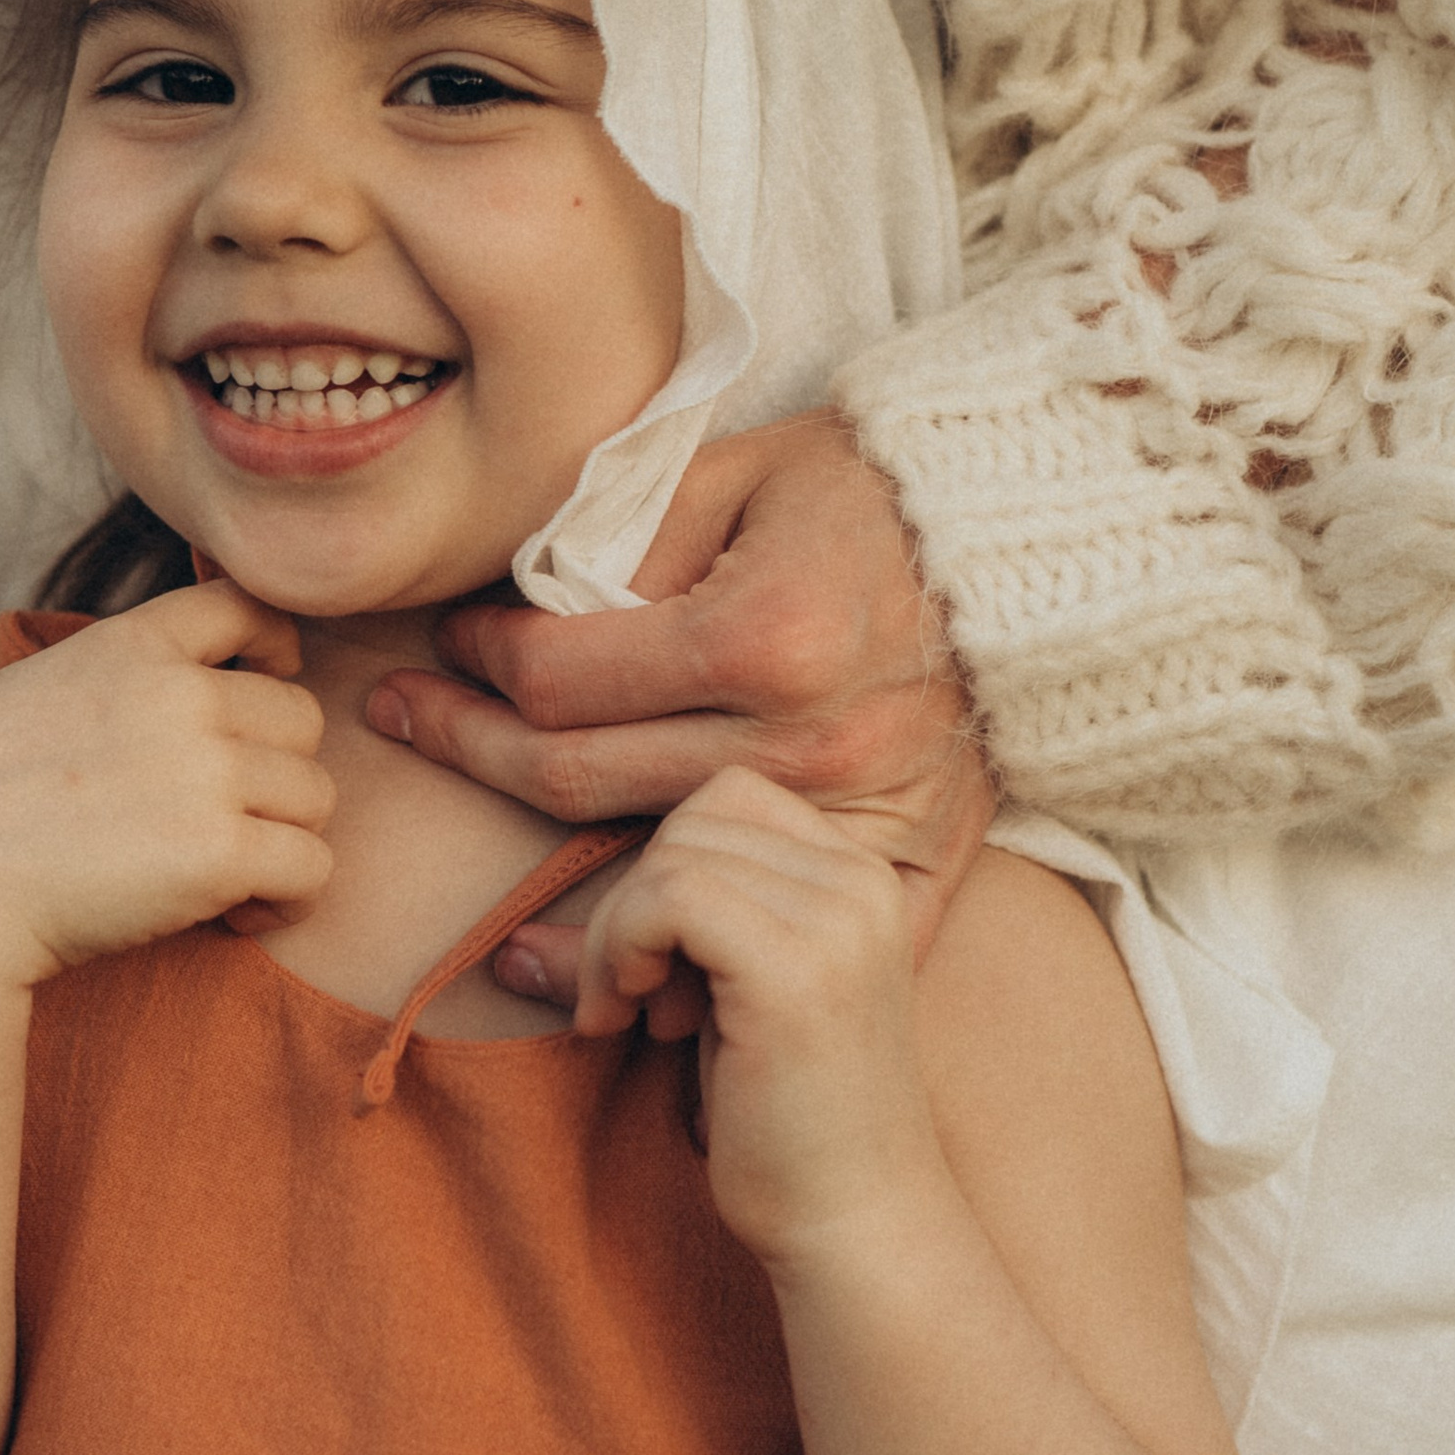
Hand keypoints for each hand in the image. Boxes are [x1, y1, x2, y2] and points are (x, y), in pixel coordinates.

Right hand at [0, 580, 333, 984]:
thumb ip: (64, 674)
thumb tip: (83, 686)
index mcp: (127, 645)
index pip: (245, 607)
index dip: (273, 649)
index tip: (262, 689)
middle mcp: (182, 695)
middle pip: (301, 718)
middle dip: (275, 774)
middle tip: (226, 823)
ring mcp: (208, 771)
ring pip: (316, 796)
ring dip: (281, 840)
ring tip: (228, 879)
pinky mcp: (221, 852)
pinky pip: (313, 867)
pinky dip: (286, 899)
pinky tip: (236, 916)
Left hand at [364, 412, 992, 996]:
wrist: (1050, 559)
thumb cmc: (883, 495)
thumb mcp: (747, 470)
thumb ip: (626, 529)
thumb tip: (519, 597)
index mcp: (764, 636)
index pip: (559, 678)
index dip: (478, 661)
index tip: (448, 643)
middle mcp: (806, 743)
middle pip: (578, 778)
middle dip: (470, 748)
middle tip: (404, 722)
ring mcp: (855, 820)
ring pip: (650, 877)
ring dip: (555, 899)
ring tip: (492, 909)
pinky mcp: (901, 871)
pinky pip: (765, 943)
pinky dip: (679, 970)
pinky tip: (606, 984)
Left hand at [573, 768, 939, 1271]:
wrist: (856, 1227)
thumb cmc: (786, 1126)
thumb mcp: (716, 1005)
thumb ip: (648, 944)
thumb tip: (506, 950)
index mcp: (863, 875)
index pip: (728, 798)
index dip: (666, 870)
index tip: (660, 965)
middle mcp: (864, 879)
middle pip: (694, 818)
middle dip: (635, 903)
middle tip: (639, 999)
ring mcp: (836, 920)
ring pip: (672, 855)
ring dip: (619, 936)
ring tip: (639, 1016)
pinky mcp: (794, 969)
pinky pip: (666, 896)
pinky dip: (621, 950)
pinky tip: (629, 1020)